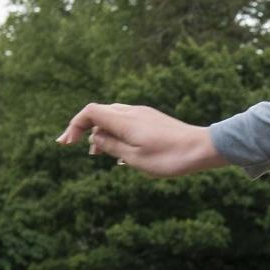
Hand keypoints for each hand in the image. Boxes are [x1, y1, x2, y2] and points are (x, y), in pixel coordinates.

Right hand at [58, 102, 221, 176]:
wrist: (203, 149)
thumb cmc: (170, 157)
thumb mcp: (135, 158)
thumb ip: (111, 146)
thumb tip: (94, 139)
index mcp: (124, 120)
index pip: (90, 112)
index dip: (74, 125)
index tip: (67, 143)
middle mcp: (132, 112)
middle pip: (99, 112)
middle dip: (82, 128)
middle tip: (68, 145)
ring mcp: (143, 114)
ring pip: (112, 117)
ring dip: (99, 132)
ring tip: (95, 154)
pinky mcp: (152, 120)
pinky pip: (125, 122)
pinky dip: (114, 133)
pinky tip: (117, 151)